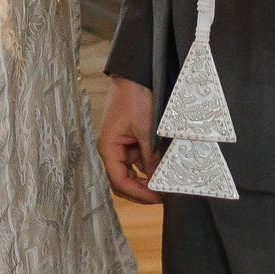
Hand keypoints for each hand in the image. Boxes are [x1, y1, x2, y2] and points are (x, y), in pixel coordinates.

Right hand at [96, 74, 161, 203]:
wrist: (135, 75)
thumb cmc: (135, 97)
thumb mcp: (146, 129)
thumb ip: (151, 156)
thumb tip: (158, 179)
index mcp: (108, 147)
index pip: (119, 181)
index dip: (137, 193)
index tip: (156, 198)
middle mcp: (111, 149)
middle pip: (123, 181)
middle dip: (141, 190)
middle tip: (162, 197)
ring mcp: (120, 145)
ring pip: (133, 171)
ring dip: (147, 178)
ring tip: (166, 183)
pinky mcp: (130, 140)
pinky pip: (138, 159)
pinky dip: (150, 165)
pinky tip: (163, 168)